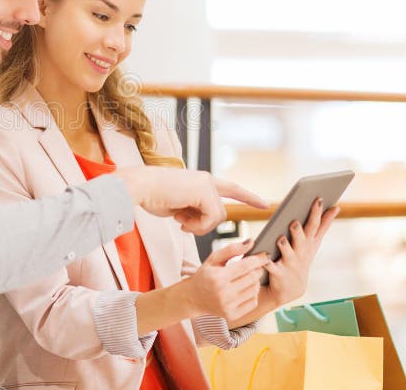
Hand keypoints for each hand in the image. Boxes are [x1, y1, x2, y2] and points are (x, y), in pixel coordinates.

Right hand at [116, 167, 267, 235]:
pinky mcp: (204, 192)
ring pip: (217, 217)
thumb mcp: (178, 205)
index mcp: (201, 181)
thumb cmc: (152, 195)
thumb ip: (193, 210)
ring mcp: (207, 185)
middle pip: (220, 213)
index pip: (231, 188)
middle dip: (203, 225)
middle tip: (183, 225)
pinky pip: (211, 219)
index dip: (248, 196)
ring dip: (198, 226)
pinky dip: (197, 226)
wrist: (140, 186)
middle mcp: (207, 181)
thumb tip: (199, 221)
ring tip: (179, 220)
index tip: (264, 203)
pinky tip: (180, 220)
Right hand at [181, 239, 269, 321]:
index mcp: (217, 277)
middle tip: (256, 265)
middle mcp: (223, 294)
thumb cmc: (205, 275)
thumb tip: (251, 242)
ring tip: (248, 277)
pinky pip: (253, 302)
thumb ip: (232, 249)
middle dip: (258, 269)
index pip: (245, 266)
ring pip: (255, 290)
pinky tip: (246, 289)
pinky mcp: (232, 315)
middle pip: (252, 278)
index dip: (258, 259)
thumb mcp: (213, 258)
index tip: (265, 255)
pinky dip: (253, 293)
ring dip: (255, 281)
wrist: (194, 298)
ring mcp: (228, 306)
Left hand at [263, 197, 339, 305]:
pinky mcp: (279, 273)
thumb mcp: (313, 243)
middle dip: (298, 229)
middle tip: (294, 221)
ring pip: (287, 252)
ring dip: (284, 245)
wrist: (290, 289)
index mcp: (309, 242)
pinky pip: (271, 266)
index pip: (316, 225)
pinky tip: (262, 256)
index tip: (319, 199)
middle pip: (302, 237)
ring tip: (280, 238)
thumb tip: (336, 207)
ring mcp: (291, 263)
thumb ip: (322, 225)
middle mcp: (302, 252)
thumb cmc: (300, 258)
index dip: (318, 213)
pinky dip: (266, 262)